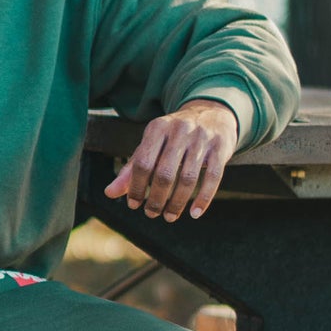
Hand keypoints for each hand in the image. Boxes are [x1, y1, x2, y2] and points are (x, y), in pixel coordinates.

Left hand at [103, 98, 239, 222]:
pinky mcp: (221, 147)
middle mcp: (180, 130)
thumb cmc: (174, 136)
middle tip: (152, 213)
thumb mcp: (151, 145)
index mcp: (158, 128)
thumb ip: (131, 169)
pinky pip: (212, 177)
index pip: (142, 162)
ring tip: (169, 216)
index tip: (134, 204)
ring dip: (177, 203)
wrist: (212, 113)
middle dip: (156, 199)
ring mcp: (202, 138)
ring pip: (188, 178)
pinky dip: (203, 199)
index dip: (136, 187)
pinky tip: (194, 214)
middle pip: (165, 173)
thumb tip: (109, 193)